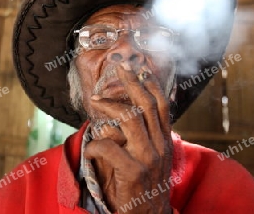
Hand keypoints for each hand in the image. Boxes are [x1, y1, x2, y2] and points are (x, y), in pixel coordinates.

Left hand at [84, 63, 172, 213]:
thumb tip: (131, 115)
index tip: (141, 69)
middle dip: (133, 83)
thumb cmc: (145, 186)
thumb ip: (146, 138)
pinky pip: (109, 147)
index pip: (161, 106)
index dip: (152, 85)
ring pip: (130, 119)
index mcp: (164, 141)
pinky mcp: (133, 171)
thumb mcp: (152, 159)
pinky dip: (94, 144)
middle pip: (147, 105)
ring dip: (109, 106)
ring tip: (95, 101)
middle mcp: (159, 146)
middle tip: (120, 68)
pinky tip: (89, 148)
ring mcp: (148, 158)